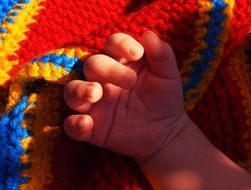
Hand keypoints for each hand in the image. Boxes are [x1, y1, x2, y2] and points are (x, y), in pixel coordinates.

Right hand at [63, 31, 186, 159]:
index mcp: (122, 64)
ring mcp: (95, 104)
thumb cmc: (164, 99)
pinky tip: (86, 125)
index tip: (137, 53)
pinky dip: (75, 125)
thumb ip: (161, 55)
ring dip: (79, 90)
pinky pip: (72, 125)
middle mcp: (104, 80)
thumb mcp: (168, 76)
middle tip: (129, 82)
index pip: (112, 44)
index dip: (120, 44)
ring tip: (94, 94)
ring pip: (72, 91)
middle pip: (91, 65)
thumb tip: (148, 33)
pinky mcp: (92, 128)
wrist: (165, 131)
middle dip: (107, 69)